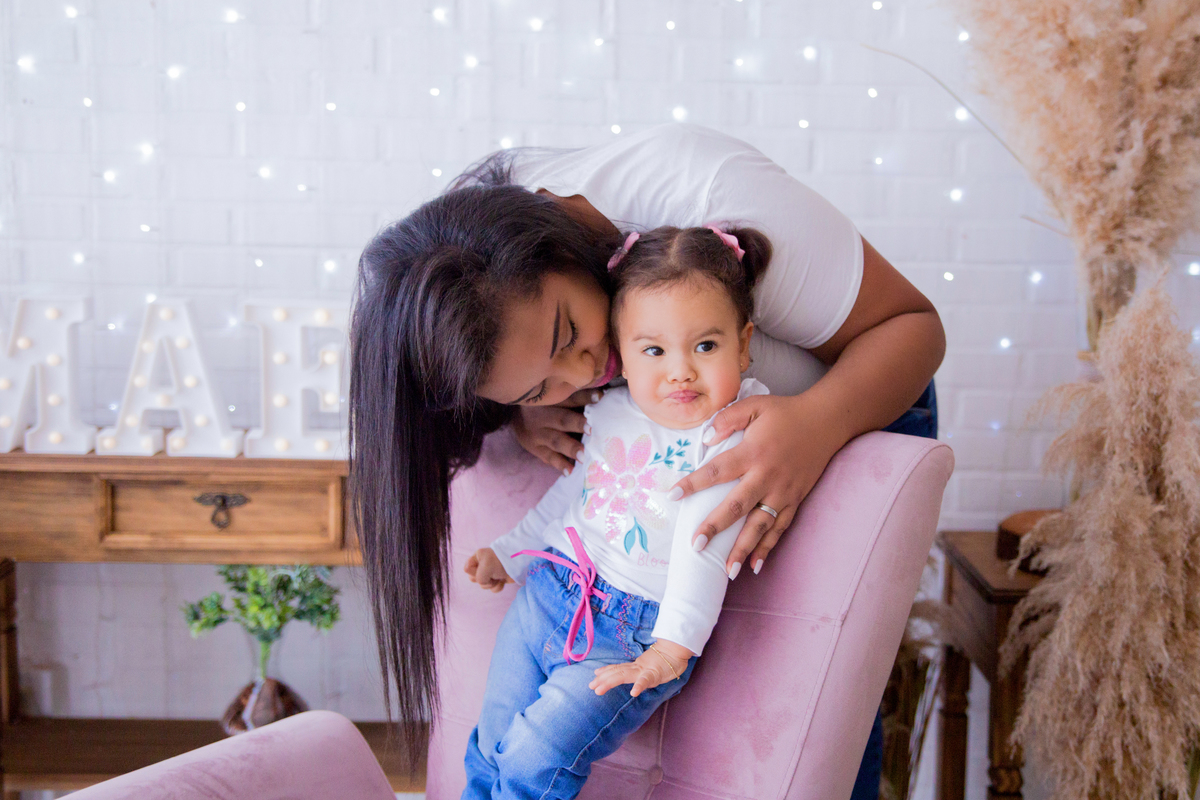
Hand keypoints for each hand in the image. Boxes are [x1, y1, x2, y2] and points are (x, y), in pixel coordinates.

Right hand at [464, 548, 513, 592]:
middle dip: (483, 579)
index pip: (467, 569)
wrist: (518, 564)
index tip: (481, 568)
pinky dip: (497, 587)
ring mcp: (490, 573)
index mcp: (478, 557)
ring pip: (483, 585)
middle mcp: (482, 565)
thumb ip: (478, 577)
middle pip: (474, 579)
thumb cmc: (500, 562)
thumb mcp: (484, 567)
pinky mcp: (498, 579)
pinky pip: (492, 588)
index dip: (474, 572)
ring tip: (498, 577)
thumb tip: (482, 582)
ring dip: (491, 584)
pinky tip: (502, 581)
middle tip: (490, 574)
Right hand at [512, 389, 600, 474]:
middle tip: (591, 429)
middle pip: (562, 419)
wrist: (514, 415)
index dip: (585, 397)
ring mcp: (538, 433)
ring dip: (570, 448)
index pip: (570, 397)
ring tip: (583, 456)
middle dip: (577, 423)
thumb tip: (603, 395)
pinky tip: (570, 471)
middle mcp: (544, 415)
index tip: (601, 397)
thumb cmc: (544, 405)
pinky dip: (559, 464)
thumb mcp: (554, 397)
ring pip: (556, 440)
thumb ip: (574, 397)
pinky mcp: (534, 448)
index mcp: (552, 400)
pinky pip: (548, 457)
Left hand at [589, 639, 692, 697]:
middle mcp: (637, 668)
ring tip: (599, 689)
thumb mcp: (650, 667)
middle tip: (591, 686)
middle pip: (617, 673)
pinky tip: (633, 692)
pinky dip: (639, 686)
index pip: (618, 669)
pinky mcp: (654, 674)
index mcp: (636, 667)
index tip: (595, 674)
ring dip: (610, 682)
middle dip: (603, 680)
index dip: (606, 671)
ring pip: (624, 676)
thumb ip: (641, 671)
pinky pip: (646, 680)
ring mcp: (644, 670)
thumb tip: (632, 672)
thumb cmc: (665, 660)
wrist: (677, 650)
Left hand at [670, 393, 846, 578]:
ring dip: (743, 549)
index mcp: (753, 452)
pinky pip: (780, 528)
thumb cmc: (785, 413)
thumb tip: (707, 439)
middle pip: (737, 506)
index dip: (694, 483)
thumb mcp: (754, 405)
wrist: (826, 421)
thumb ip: (728, 419)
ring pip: (760, 526)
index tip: (674, 495)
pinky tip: (754, 566)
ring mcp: (783, 492)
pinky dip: (768, 548)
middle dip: (716, 527)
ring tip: (727, 571)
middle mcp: (767, 476)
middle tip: (697, 546)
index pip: (717, 470)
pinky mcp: (795, 500)